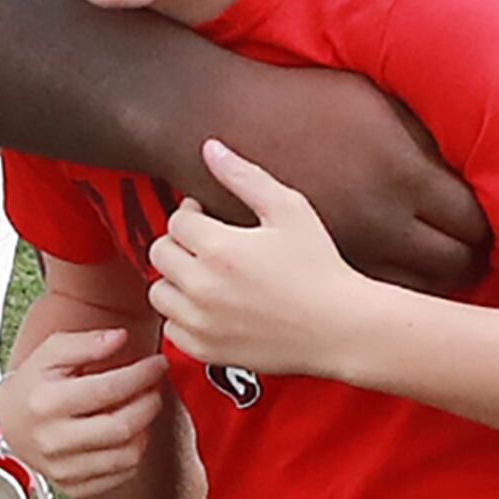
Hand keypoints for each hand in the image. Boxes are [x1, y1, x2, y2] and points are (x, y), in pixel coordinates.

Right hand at [0, 324, 170, 498]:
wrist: (10, 421)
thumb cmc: (33, 384)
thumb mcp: (50, 352)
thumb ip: (86, 342)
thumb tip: (119, 338)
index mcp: (46, 403)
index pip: (109, 389)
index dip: (142, 375)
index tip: (157, 364)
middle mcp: (53, 440)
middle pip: (122, 427)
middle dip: (149, 403)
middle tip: (154, 387)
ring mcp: (62, 468)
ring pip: (126, 455)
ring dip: (145, 429)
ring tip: (140, 409)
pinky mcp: (72, 486)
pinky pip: (120, 475)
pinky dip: (133, 453)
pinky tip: (127, 434)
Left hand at [149, 140, 376, 383]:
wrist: (340, 326)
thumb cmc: (319, 266)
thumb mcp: (288, 209)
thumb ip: (244, 176)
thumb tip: (210, 149)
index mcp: (218, 248)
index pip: (176, 220)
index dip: (193, 213)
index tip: (211, 217)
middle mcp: (202, 287)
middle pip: (159, 253)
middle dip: (180, 243)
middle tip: (208, 244)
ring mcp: (202, 322)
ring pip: (159, 292)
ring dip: (176, 279)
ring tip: (206, 275)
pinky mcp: (207, 350)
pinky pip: (172, 328)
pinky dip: (184, 316)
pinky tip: (212, 306)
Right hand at [170, 65, 487, 293]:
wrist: (224, 123)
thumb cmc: (302, 102)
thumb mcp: (374, 101)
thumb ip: (424, 135)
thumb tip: (467, 164)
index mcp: (402, 173)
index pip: (472, 220)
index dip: (488, 227)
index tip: (488, 226)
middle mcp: (380, 219)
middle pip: (452, 263)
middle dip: (471, 261)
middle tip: (475, 254)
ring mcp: (347, 247)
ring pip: (414, 287)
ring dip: (435, 281)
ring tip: (440, 267)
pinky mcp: (315, 263)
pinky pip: (372, 290)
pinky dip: (392, 289)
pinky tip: (395, 271)